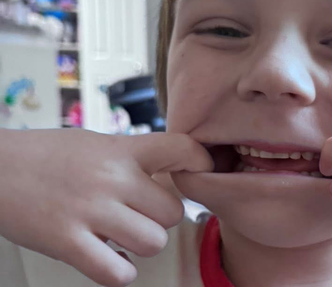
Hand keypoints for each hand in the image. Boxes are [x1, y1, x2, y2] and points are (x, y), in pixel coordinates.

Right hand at [0, 129, 212, 286]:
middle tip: (141, 215)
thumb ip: (133, 157)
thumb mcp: (95, 143)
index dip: (201, 163)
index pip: (181, 149)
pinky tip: (111, 260)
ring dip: (144, 245)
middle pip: (173, 212)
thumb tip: (172, 172)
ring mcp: (90, 211)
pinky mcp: (67, 243)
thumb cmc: (44, 156)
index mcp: (120, 150)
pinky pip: (118, 272)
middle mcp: (111, 179)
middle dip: (161, 218)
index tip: (201, 172)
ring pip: (154, 242)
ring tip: (125, 238)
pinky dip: (121, 272)